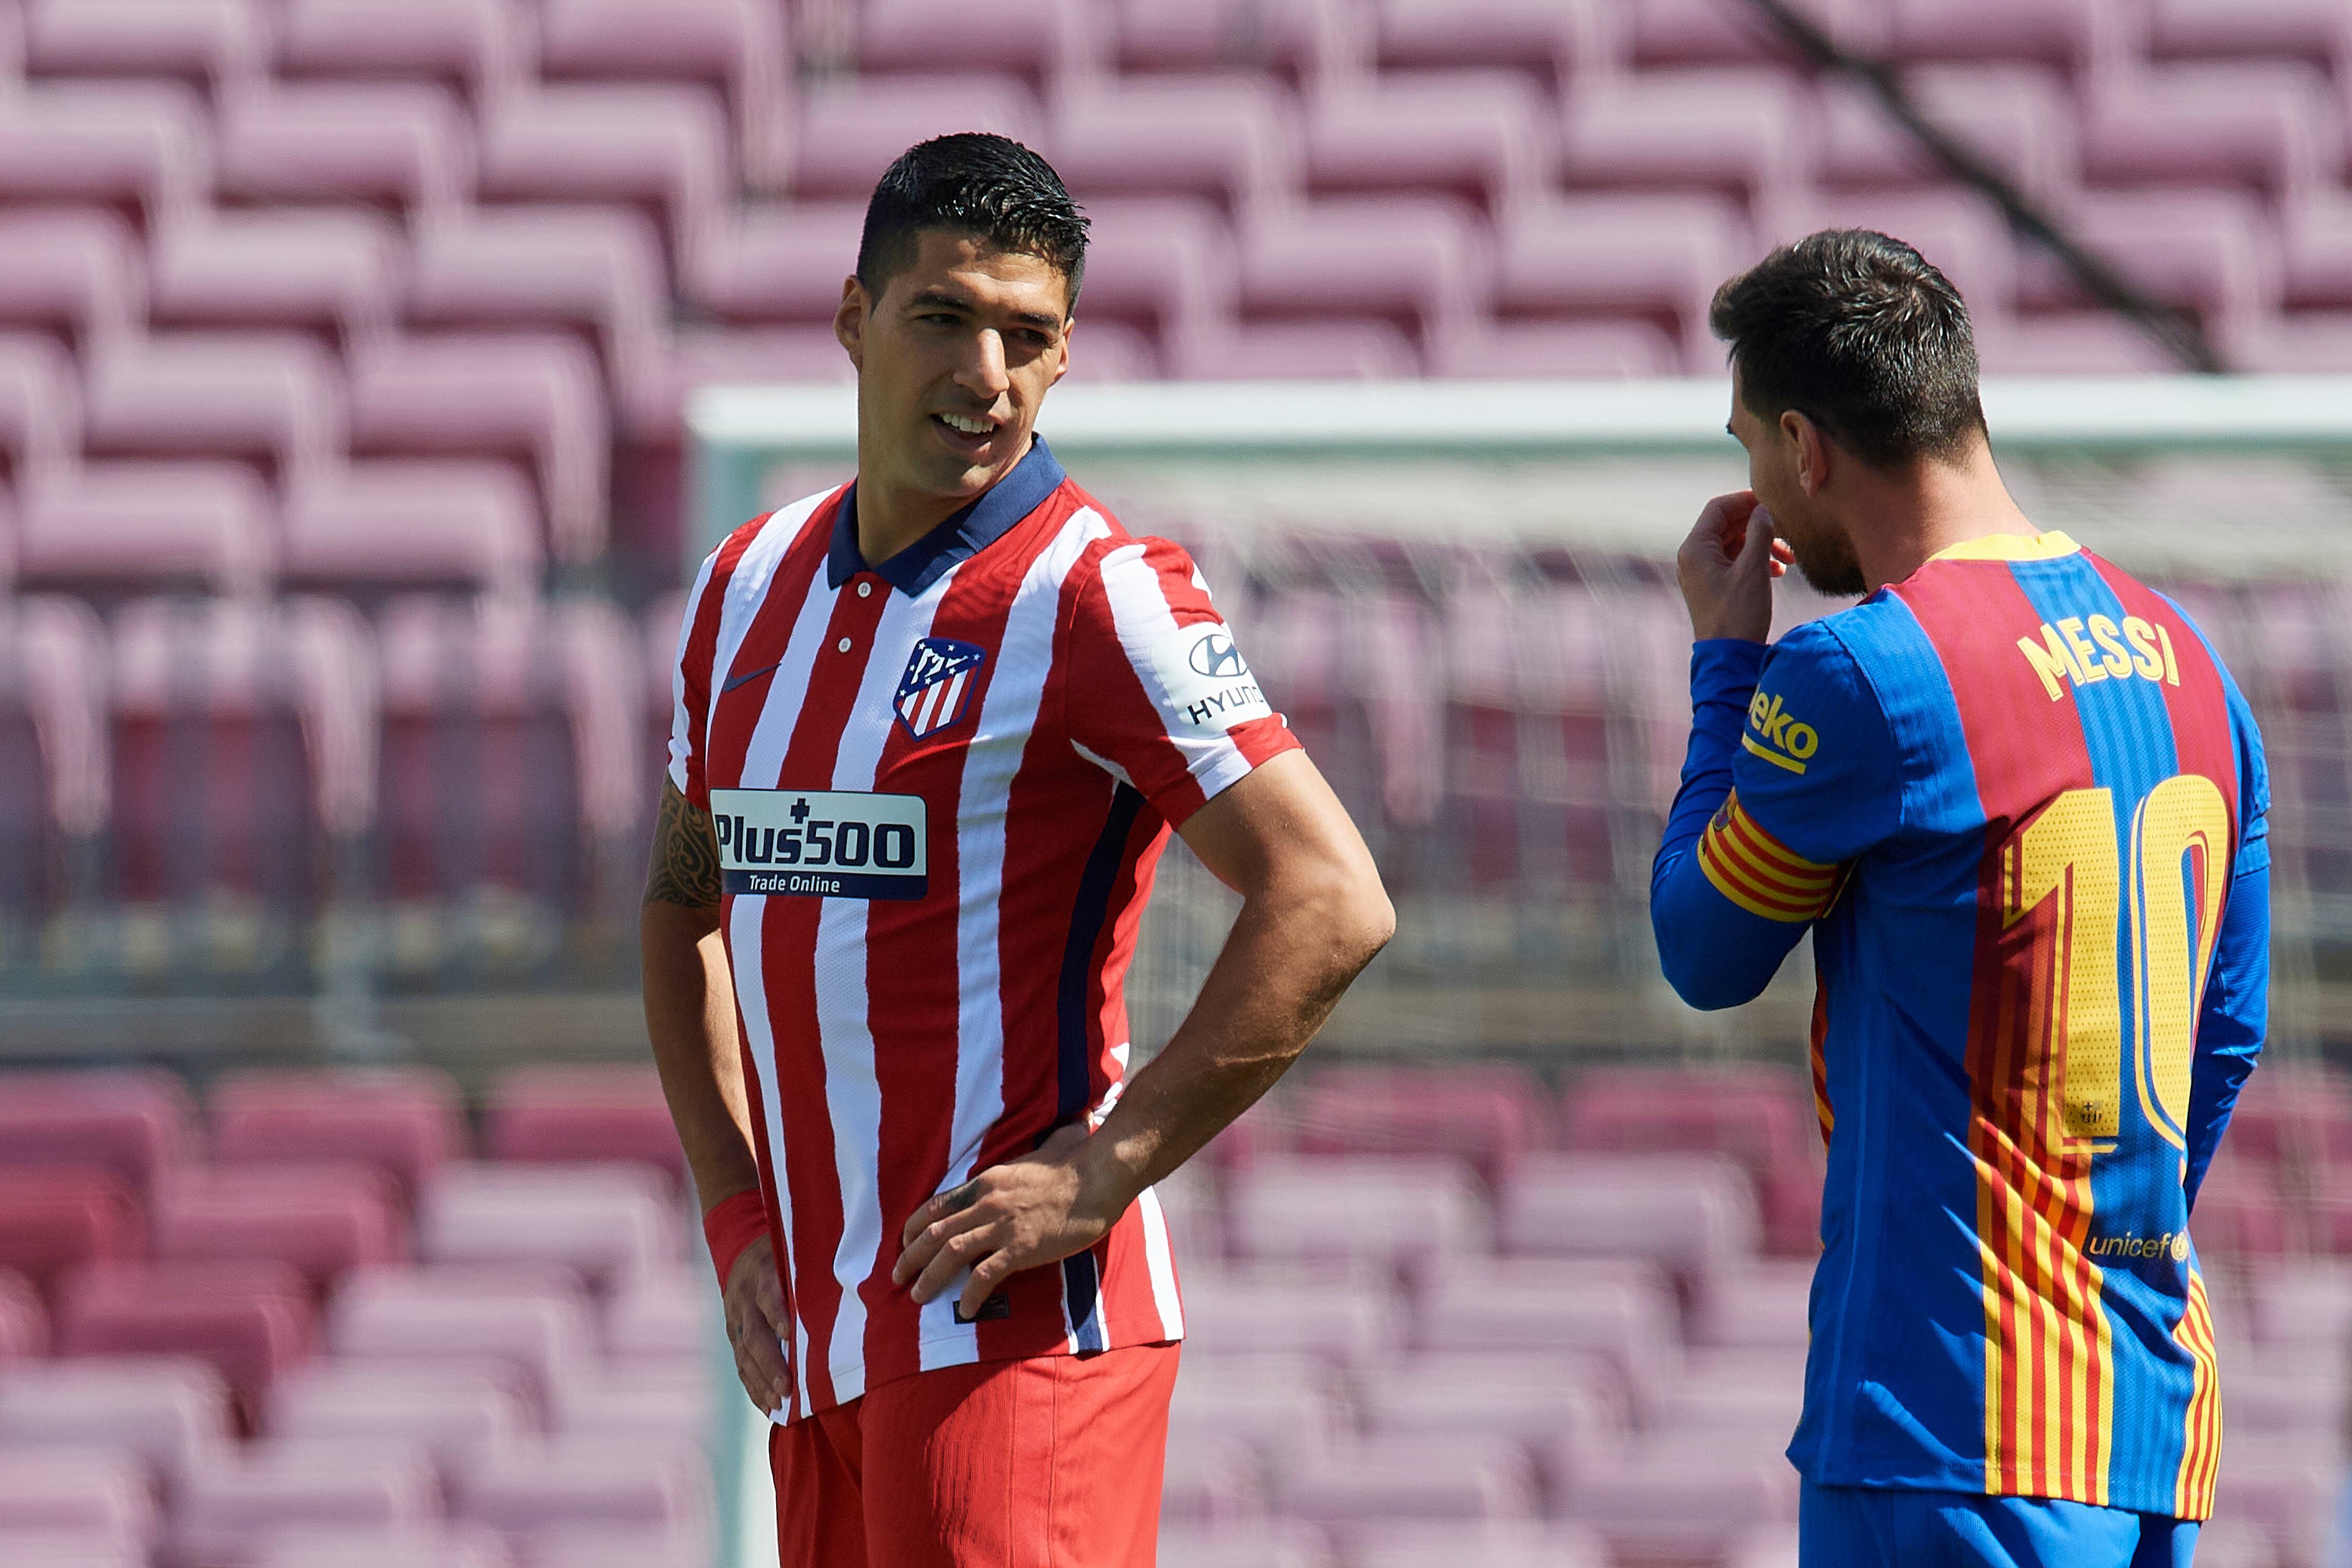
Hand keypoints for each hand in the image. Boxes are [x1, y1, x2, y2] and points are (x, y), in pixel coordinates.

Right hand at [722, 1235, 792, 1416]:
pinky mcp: (733, 1336)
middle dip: (770, 1362)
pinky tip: (767, 1406)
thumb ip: (810, 1271)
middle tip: (786, 1387)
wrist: (741, 1255)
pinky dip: (753, 1387)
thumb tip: (851, 1287)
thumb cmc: (783, 1255)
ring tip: (777, 1403)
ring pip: (744, 1354)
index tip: (788, 1334)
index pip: (767, 1294)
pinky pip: (740, 1365)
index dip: (776, 1313)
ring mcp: (735, 1320)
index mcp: (762, 1273)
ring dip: (760, 1381)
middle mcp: (744, 1298)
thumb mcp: (793, 1252)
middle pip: (754, 1334)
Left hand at [891, 1124, 1128, 1320]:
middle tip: (897, 1276)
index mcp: (988, 1180)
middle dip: (911, 1257)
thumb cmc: (1080, 1160)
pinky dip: (970, 1294)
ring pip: (951, 1253)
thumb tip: (1066, 1127)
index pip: (939, 1204)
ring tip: (917, 1296)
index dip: (915, 1227)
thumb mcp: (1048, 1147)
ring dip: (929, 1277)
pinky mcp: (1021, 1247)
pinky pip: (985, 1275)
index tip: (905, 1244)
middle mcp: (987, 1202)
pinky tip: (964, 1309)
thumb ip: (1044, 1144)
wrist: (1101, 1174)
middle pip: (936, 1232)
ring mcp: (1003, 1225)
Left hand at [1676, 490, 1791, 643]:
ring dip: (1762, 545)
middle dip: (1758, 526)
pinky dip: (1755, 561)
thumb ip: (1759, 533)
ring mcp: (1702, 573)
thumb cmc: (1739, 614)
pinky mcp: (1713, 586)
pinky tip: (1778, 571)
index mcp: (1695, 548)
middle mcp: (1693, 558)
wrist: (1729, 657)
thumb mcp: (1754, 569)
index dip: (1745, 501)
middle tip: (1786, 532)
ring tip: (1788, 558)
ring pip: (1734, 544)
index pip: (1718, 508)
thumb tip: (1763, 510)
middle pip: (1727, 525)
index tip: (1771, 502)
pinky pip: (1734, 562)